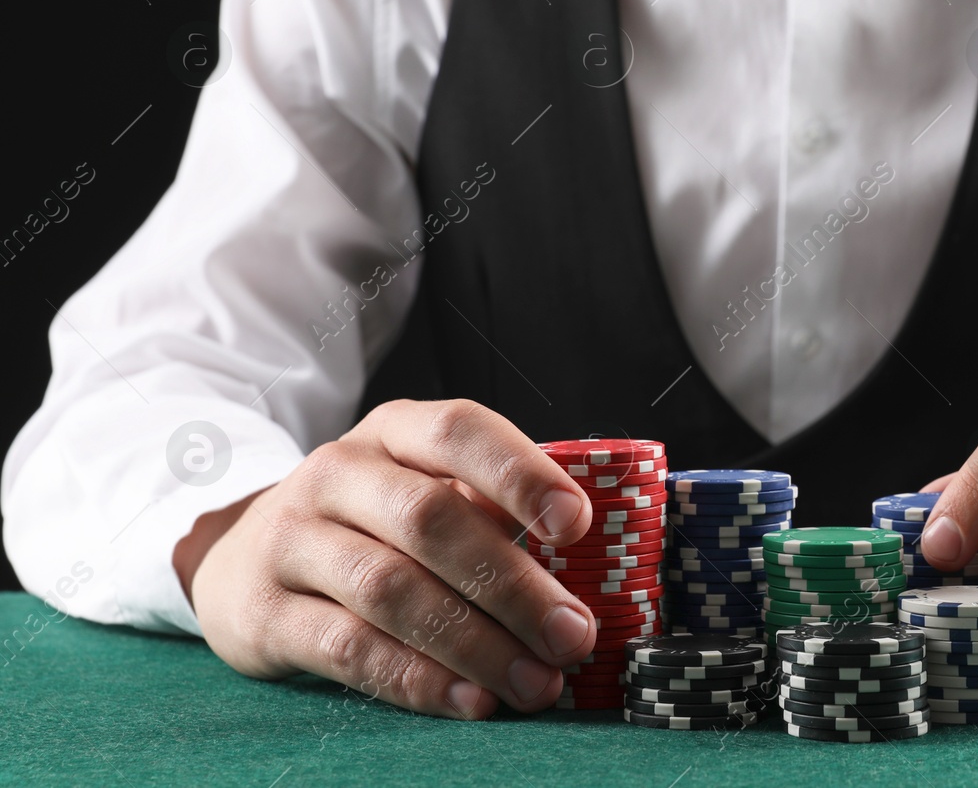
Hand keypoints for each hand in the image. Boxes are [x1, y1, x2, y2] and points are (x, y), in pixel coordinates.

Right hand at [179, 399, 597, 718]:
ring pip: (391, 589)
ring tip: (534, 682)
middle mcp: (337, 473)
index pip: (458, 431)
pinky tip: (469, 701)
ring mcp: (291, 539)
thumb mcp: (421, 489)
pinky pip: (349, 648)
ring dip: (475, 644)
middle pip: (432, 520)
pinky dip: (417, 679)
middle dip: (513, 585)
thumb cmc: (370, 524)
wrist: (239, 558)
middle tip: (572, 636)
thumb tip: (583, 562)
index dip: (520, 474)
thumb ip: (488, 509)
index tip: (575, 524)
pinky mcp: (262, 612)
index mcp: (392, 432)